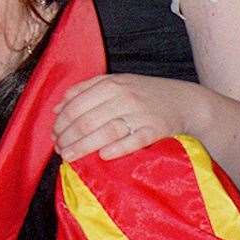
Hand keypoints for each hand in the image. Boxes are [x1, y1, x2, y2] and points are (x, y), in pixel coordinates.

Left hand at [53, 73, 202, 160]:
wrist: (185, 101)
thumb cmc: (145, 94)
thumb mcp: (116, 83)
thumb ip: (85, 91)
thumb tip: (57, 108)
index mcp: (111, 84)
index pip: (77, 104)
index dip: (62, 122)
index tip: (53, 135)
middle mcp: (124, 97)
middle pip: (87, 119)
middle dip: (68, 137)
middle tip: (58, 149)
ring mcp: (140, 113)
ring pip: (105, 131)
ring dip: (83, 146)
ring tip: (69, 157)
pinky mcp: (155, 130)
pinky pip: (133, 140)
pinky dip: (117, 148)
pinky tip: (102, 156)